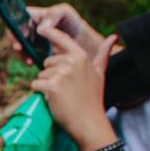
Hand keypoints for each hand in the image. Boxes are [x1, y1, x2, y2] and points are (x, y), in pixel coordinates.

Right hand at [9, 4, 102, 62]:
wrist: (83, 43)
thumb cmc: (73, 24)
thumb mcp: (65, 14)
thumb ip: (54, 14)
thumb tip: (41, 27)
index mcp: (34, 16)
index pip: (17, 17)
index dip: (15, 24)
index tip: (22, 34)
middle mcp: (30, 28)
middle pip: (14, 33)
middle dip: (15, 41)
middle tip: (19, 48)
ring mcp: (31, 42)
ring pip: (18, 47)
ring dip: (20, 53)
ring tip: (27, 58)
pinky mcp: (34, 53)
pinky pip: (25, 56)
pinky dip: (26, 59)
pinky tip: (32, 62)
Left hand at [31, 27, 118, 150]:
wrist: (89, 123)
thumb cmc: (92, 99)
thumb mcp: (100, 74)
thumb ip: (103, 54)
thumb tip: (114, 37)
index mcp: (81, 56)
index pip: (61, 39)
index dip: (49, 32)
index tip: (40, 27)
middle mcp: (71, 62)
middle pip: (47, 62)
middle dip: (51, 75)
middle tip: (66, 89)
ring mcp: (61, 74)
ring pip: (40, 74)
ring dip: (46, 85)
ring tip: (62, 95)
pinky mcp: (51, 86)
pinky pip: (35, 84)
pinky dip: (40, 93)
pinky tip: (54, 100)